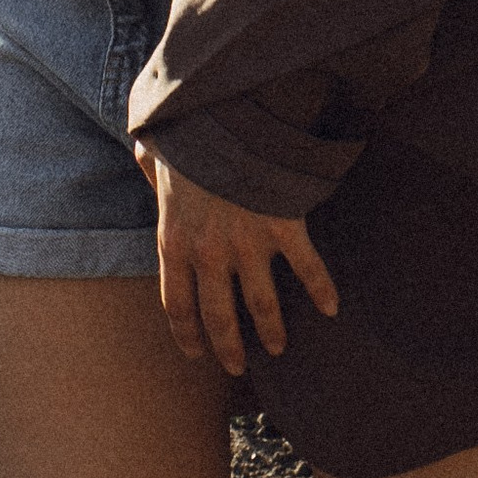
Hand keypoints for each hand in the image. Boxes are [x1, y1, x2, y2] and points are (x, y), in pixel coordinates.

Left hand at [139, 148, 337, 373]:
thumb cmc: (187, 128)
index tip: (196, 353)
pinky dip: (322, 290)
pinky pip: (307, 269)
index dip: (187, 335)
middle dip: (229, 348)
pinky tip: (332, 308)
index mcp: (174, 238)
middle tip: (237, 366)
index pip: (176, 305)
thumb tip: (144, 166)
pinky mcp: (283, 228)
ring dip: (272, 330)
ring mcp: (248, 244)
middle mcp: (209, 253)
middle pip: (219, 316)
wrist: (227, 111)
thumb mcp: (154, 149)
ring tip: (277, 346)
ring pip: (262, 305)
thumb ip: (149, 167)